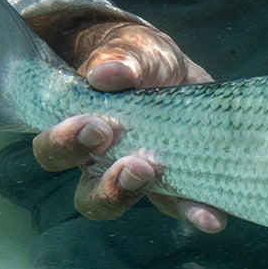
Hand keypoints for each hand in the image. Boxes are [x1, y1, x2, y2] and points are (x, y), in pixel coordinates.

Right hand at [27, 17, 226, 232]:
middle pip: (88, 196)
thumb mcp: (134, 50)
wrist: (175, 71)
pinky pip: (181, 208)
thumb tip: (107, 73)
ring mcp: (140, 180)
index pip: (55, 151)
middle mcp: (102, 166)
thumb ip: (122, 58)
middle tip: (134, 163)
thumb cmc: (140, 62)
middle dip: (108, 186)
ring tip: (163, 181)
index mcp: (78, 133)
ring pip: (129, 207)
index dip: (67, 145)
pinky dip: (197, 213)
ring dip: (145, 200)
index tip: (97, 127)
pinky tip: (212, 217)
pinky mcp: (176, 187)